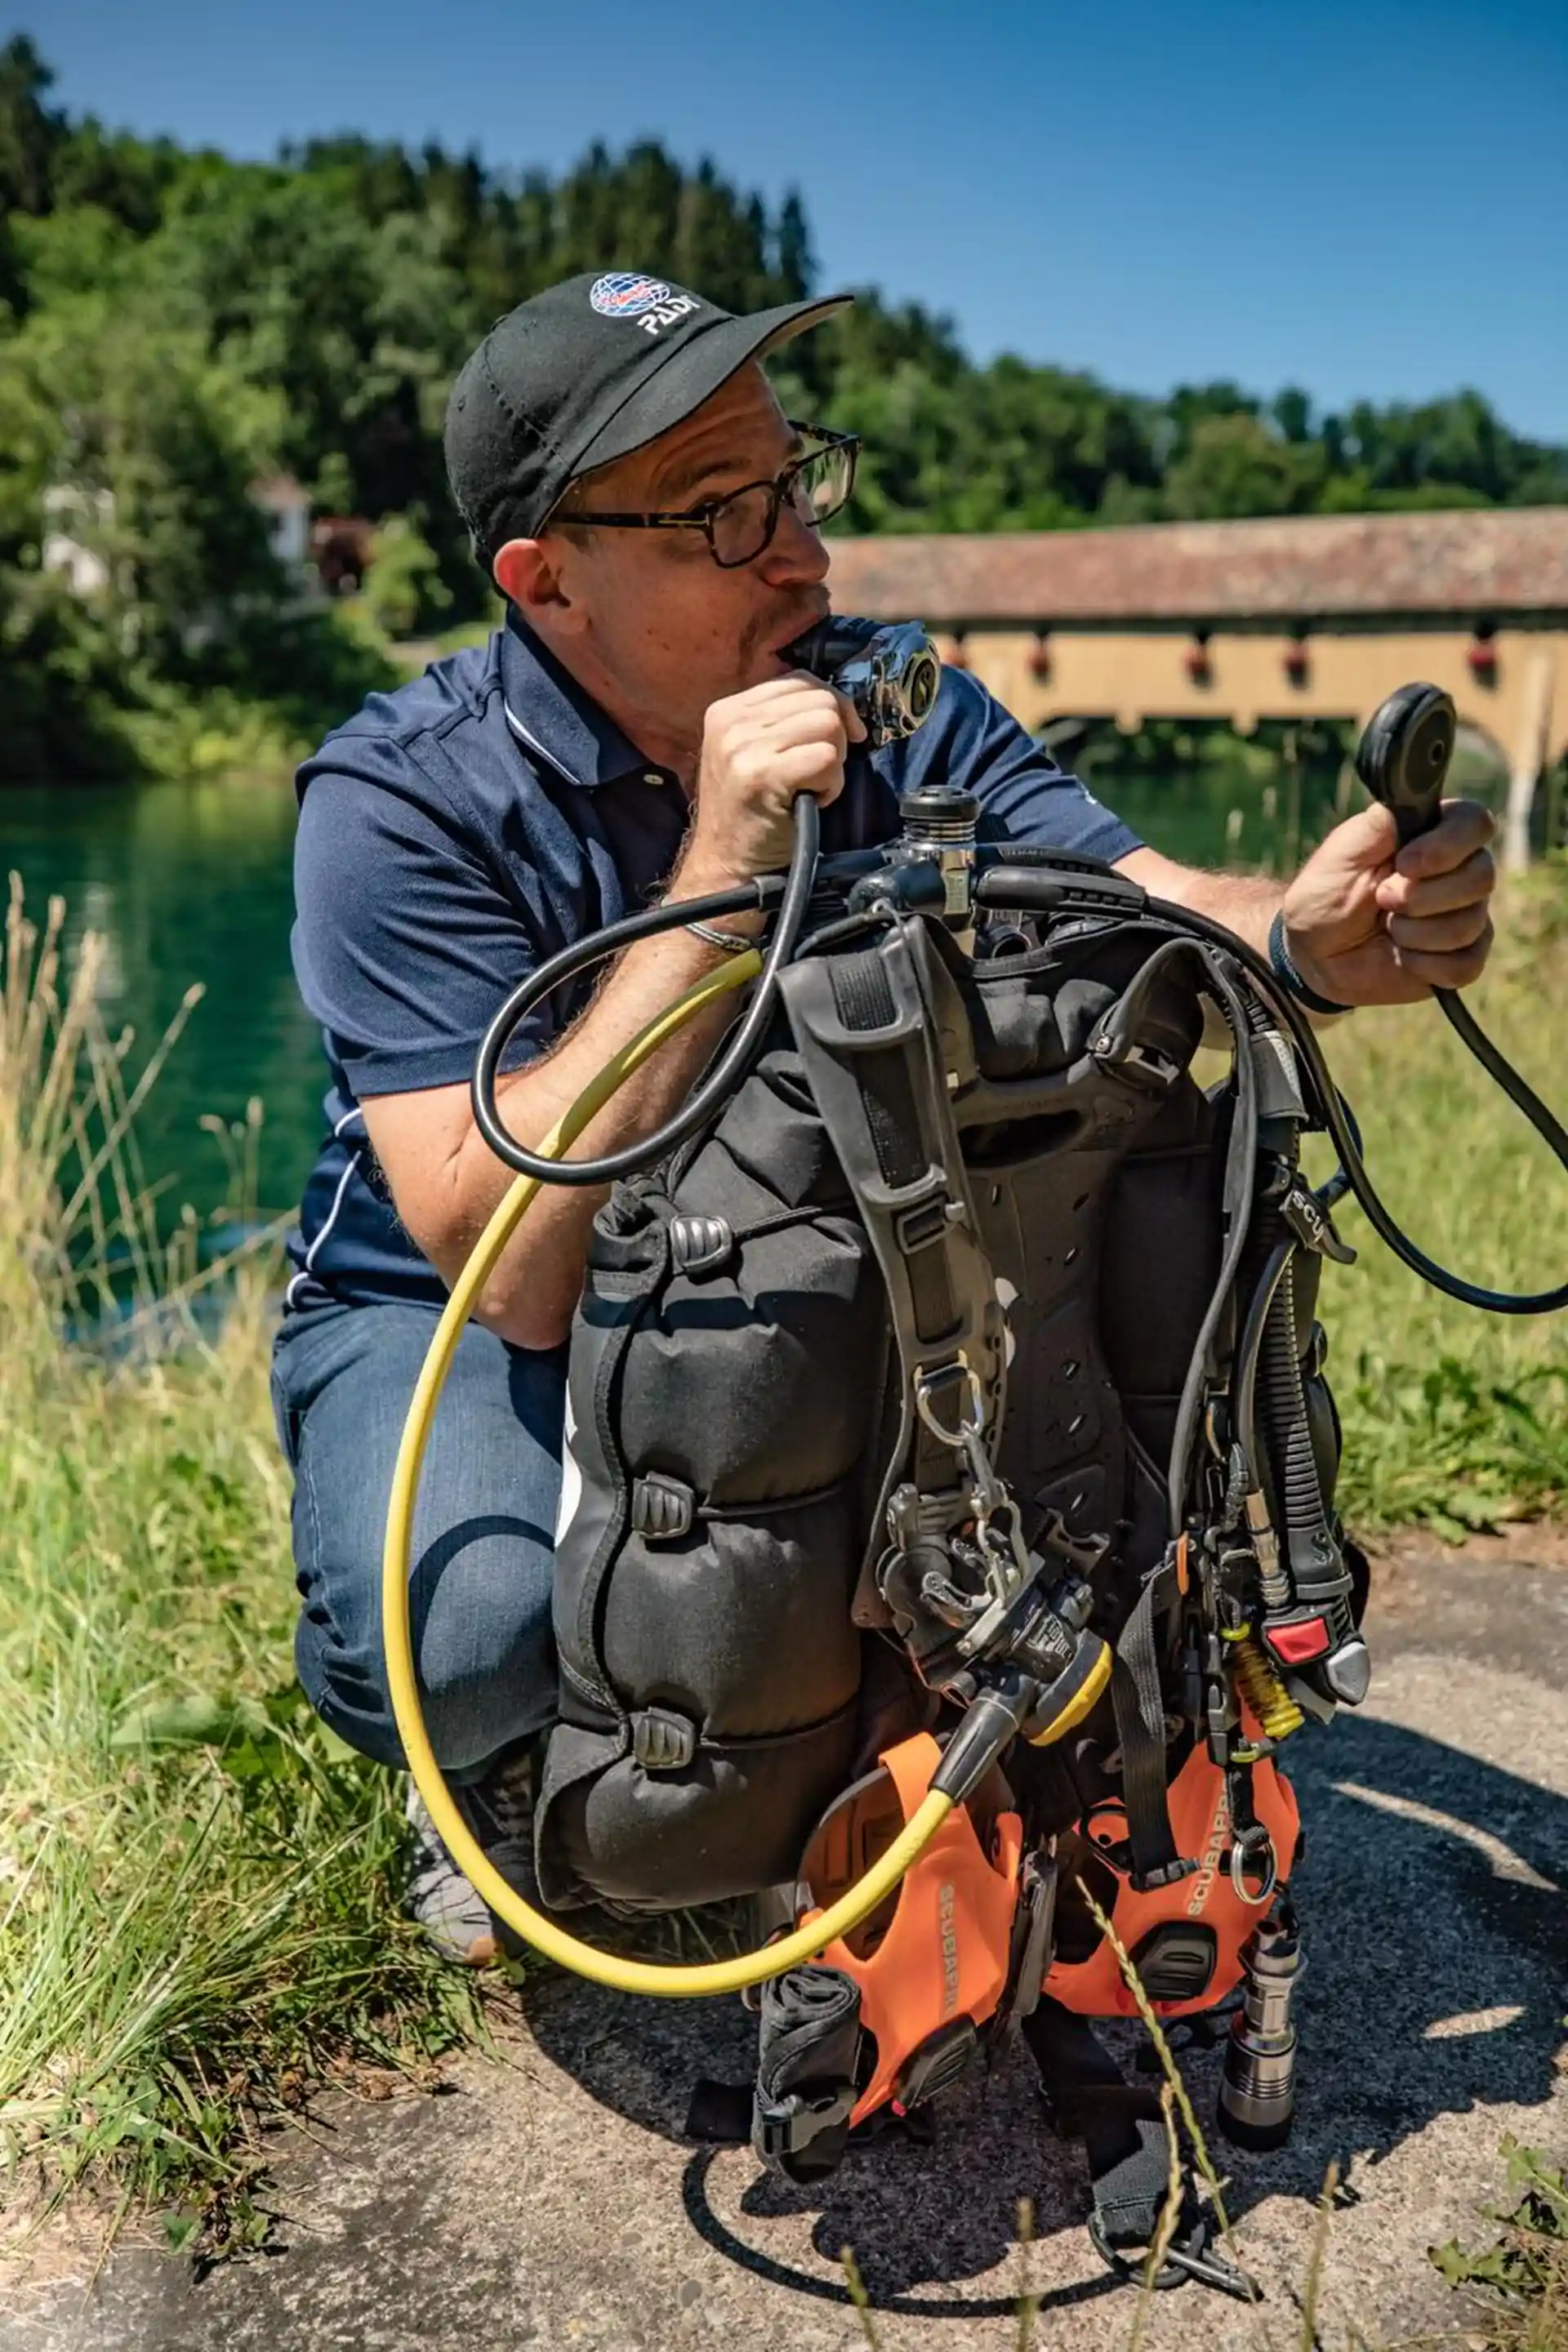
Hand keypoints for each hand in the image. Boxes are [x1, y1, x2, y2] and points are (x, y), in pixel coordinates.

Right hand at [680, 673, 865, 887]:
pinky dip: (831, 784)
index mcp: (728, 709)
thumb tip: (840, 704)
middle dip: (834, 737)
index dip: (832, 707)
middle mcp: (731, 721)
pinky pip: (826, 758)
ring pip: (828, 725)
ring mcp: (743, 746)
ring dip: (833, 762)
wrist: (727, 869)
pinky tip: (811, 802)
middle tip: (816, 772)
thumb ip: (784, 721)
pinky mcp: (761, 774)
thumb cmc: (751, 816)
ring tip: (809, 787)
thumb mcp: (753, 753)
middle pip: (820, 699)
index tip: (837, 740)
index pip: (801, 680)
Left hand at [1281, 798, 1496, 1006]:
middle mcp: (1459, 871)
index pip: (1475, 823)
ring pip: (1470, 924)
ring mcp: (1464, 914)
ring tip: (1386, 928)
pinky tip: (1401, 956)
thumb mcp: (1341, 854)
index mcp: (1434, 834)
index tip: (1404, 863)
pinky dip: (1425, 964)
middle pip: (1482, 876)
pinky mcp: (1461, 957)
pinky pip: (1465, 964)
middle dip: (1422, 896)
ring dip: (1414, 933)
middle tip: (1382, 900)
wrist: (1313, 953)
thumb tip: (1410, 796)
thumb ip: (1378, 825)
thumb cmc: (1325, 895)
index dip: (1448, 845)